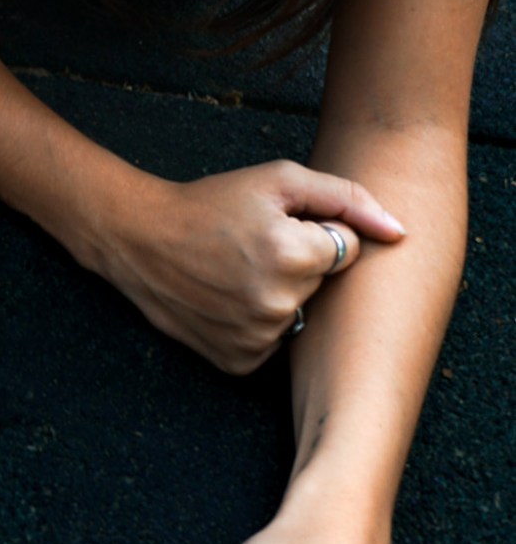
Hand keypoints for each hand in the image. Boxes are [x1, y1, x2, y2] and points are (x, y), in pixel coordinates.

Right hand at [108, 162, 402, 372]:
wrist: (142, 239)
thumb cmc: (213, 203)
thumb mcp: (278, 180)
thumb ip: (346, 198)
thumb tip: (401, 232)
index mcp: (292, 255)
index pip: (346, 249)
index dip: (314, 231)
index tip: (276, 226)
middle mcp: (278, 305)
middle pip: (324, 285)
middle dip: (301, 264)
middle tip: (253, 247)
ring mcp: (258, 339)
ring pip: (301, 315)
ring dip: (281, 295)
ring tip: (237, 272)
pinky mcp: (240, 362)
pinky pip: (274, 343)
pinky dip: (259, 324)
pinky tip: (230, 300)